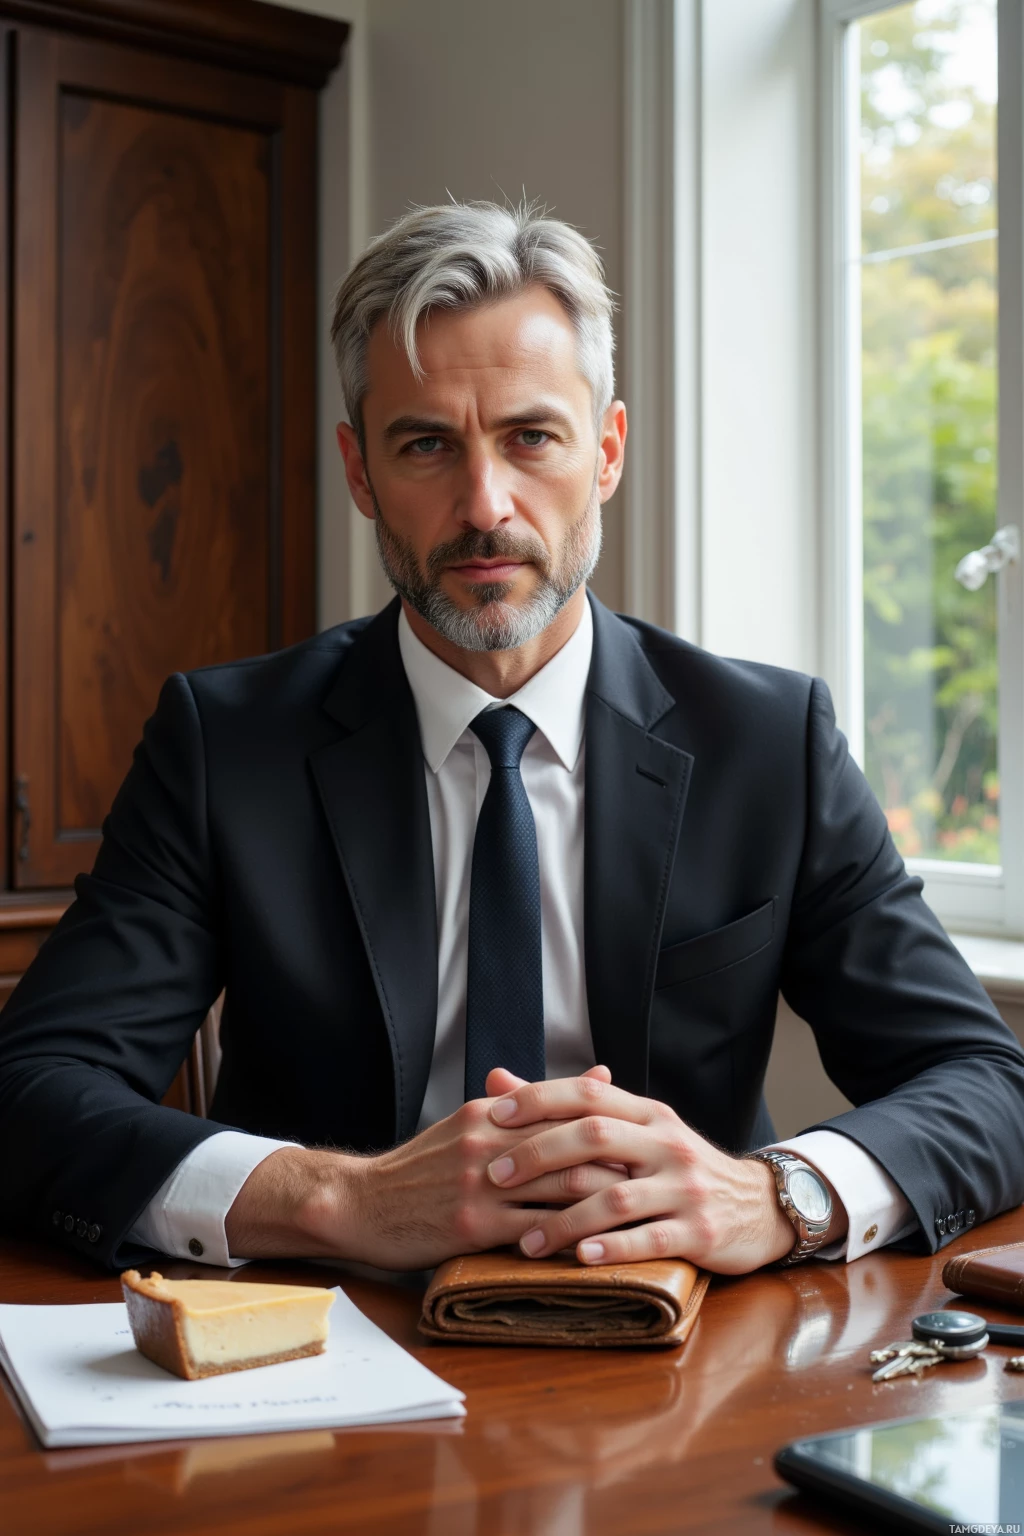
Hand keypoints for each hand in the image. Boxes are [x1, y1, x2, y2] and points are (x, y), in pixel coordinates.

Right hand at [226, 1065, 625, 1269]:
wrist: (360, 1202)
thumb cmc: (422, 1167)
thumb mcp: (474, 1121)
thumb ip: (535, 1102)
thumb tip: (600, 1074)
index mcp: (491, 1112)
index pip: (567, 1110)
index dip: (613, 1127)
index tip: (648, 1141)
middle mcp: (490, 1141)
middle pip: (576, 1148)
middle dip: (623, 1165)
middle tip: (661, 1181)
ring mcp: (482, 1184)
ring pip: (564, 1189)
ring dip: (609, 1204)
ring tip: (645, 1215)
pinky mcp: (473, 1225)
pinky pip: (537, 1232)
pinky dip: (574, 1239)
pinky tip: (601, 1249)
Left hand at [483, 1077, 841, 1273]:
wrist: (758, 1206)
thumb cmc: (676, 1169)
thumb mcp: (634, 1132)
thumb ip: (570, 1112)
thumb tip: (496, 1082)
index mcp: (647, 1114)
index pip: (586, 1093)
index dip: (538, 1099)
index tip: (493, 1114)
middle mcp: (665, 1143)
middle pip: (594, 1137)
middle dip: (538, 1155)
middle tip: (494, 1177)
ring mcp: (684, 1187)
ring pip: (615, 1197)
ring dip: (564, 1220)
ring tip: (525, 1242)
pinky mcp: (699, 1231)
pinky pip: (649, 1239)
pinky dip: (612, 1249)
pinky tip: (580, 1260)